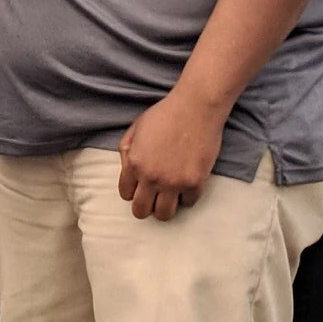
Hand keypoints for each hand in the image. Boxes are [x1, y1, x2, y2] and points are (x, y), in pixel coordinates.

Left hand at [117, 90, 226, 221]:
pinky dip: (187, 196)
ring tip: (170, 196)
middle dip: (146, 205)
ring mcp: (173, 182)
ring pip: (164, 215)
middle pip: (141, 211)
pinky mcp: (195, 183)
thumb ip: (127, 151)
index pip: (126, 194)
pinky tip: (188, 183)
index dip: (134, 191)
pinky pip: (188, 203)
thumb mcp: (137, 128)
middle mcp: (151, 177)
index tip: (142, 187)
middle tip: (155, 197)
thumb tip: (127, 170)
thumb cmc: (166, 113)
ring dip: (166, 206)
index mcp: (135, 163)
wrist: (196, 106)